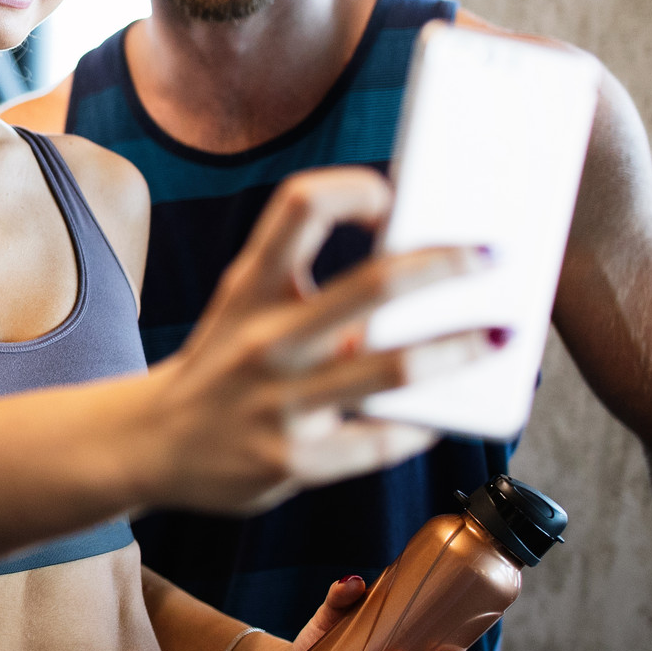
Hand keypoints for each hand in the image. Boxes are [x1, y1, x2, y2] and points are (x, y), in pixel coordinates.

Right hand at [148, 168, 496, 514]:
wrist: (151, 443)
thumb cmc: (221, 364)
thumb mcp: (247, 310)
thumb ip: (316, 292)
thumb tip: (417, 281)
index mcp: (250, 286)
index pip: (300, 206)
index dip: (354, 189)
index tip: (394, 197)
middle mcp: (264, 339)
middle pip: (370, 285)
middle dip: (444, 266)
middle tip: (490, 257)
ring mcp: (278, 403)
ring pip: (391, 369)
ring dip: (459, 349)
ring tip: (500, 336)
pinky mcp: (292, 462)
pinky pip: (378, 442)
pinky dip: (418, 426)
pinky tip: (439, 415)